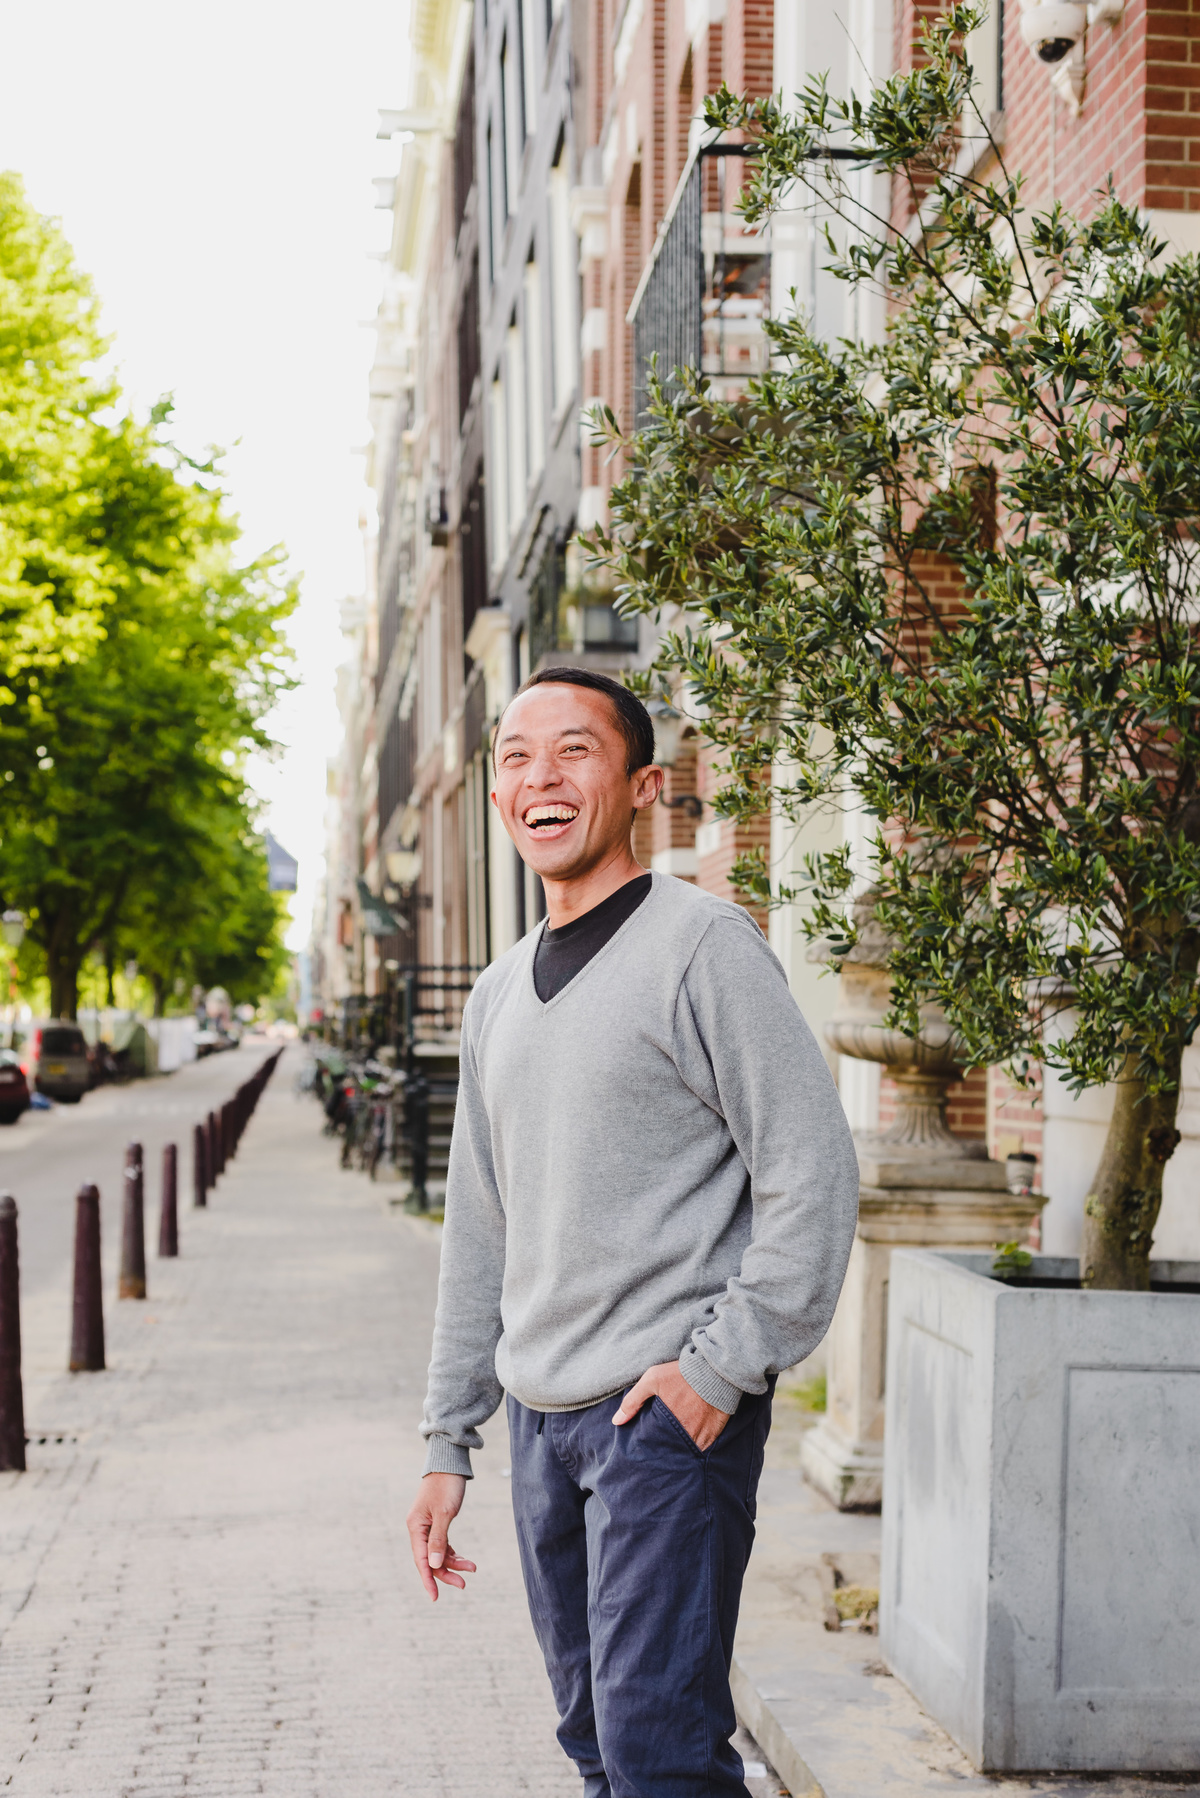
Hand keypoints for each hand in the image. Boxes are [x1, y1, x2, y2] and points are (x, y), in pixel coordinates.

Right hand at [406, 1472, 476, 1601]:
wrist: (449, 1463)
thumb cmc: (446, 1486)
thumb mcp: (445, 1513)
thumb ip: (438, 1540)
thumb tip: (435, 1565)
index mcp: (416, 1527)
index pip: (421, 1560)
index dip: (428, 1579)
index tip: (435, 1597)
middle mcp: (419, 1529)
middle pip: (430, 1559)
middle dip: (446, 1573)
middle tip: (463, 1584)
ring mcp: (428, 1526)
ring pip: (438, 1553)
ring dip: (453, 1562)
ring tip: (472, 1568)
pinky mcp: (437, 1523)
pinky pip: (443, 1545)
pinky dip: (453, 1553)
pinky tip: (465, 1559)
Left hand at [612, 1360, 730, 1450]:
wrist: (717, 1369)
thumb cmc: (683, 1374)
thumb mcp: (653, 1379)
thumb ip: (633, 1401)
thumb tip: (616, 1422)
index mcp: (668, 1426)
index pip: (655, 1447)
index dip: (651, 1447)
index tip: (648, 1445)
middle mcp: (686, 1437)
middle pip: (671, 1452)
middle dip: (666, 1451)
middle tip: (662, 1448)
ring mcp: (701, 1438)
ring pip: (687, 1452)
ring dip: (681, 1450)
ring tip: (676, 1448)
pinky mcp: (715, 1436)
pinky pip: (703, 1448)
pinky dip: (697, 1446)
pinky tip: (692, 1439)